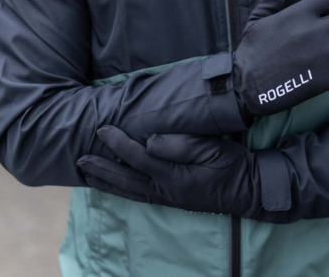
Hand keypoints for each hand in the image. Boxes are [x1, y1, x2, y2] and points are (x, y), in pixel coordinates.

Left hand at [77, 126, 286, 217]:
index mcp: (174, 176)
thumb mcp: (212, 149)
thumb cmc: (233, 165)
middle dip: (101, 167)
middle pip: (125, 178)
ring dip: (106, 181)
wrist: (248, 190)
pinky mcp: (171, 199)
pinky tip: (113, 184)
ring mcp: (167, 198)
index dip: (118, 142)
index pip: (138, 157)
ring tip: (87, 173)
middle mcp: (165, 190)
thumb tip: (150, 140)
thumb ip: (180, 144)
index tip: (103, 128)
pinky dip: (121, 189)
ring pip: (128, 190)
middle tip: (80, 157)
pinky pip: (138, 195)